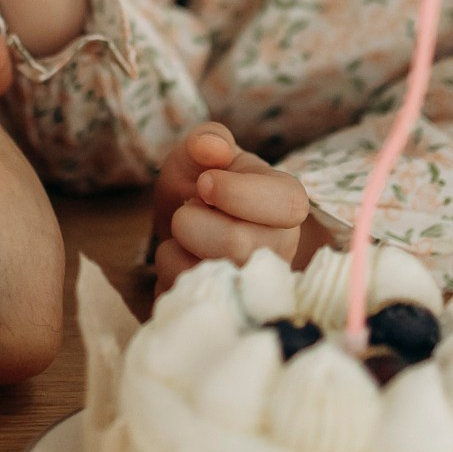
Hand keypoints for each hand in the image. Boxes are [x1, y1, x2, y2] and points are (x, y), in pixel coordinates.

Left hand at [150, 121, 312, 295]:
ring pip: (207, 274)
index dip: (236, 194)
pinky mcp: (223, 312)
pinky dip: (166, 272)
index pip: (286, 205)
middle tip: (187, 210)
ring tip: (184, 236)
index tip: (204, 184)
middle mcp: (278, 249)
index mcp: (286, 203)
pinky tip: (180, 260)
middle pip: (237, 244)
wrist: (184, 226)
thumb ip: (207, 139)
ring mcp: (254, 286)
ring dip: (175, 247)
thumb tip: (212, 148)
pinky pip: (186, 296)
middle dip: (192, 220)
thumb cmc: (202, 184)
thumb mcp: (202, 153)